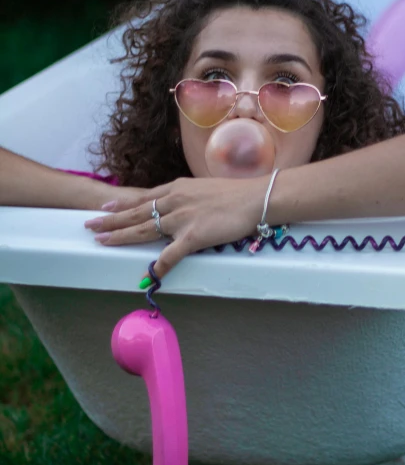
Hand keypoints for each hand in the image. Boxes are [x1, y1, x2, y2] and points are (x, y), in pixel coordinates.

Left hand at [84, 175, 266, 278]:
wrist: (255, 198)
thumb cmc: (237, 194)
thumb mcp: (205, 189)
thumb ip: (190, 197)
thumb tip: (183, 205)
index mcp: (178, 189)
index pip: (143, 197)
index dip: (122, 204)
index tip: (105, 207)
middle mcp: (174, 201)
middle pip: (135, 212)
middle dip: (110, 219)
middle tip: (89, 224)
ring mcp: (182, 219)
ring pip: (144, 229)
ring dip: (121, 236)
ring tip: (101, 240)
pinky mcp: (194, 237)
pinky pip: (171, 255)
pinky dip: (159, 266)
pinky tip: (147, 275)